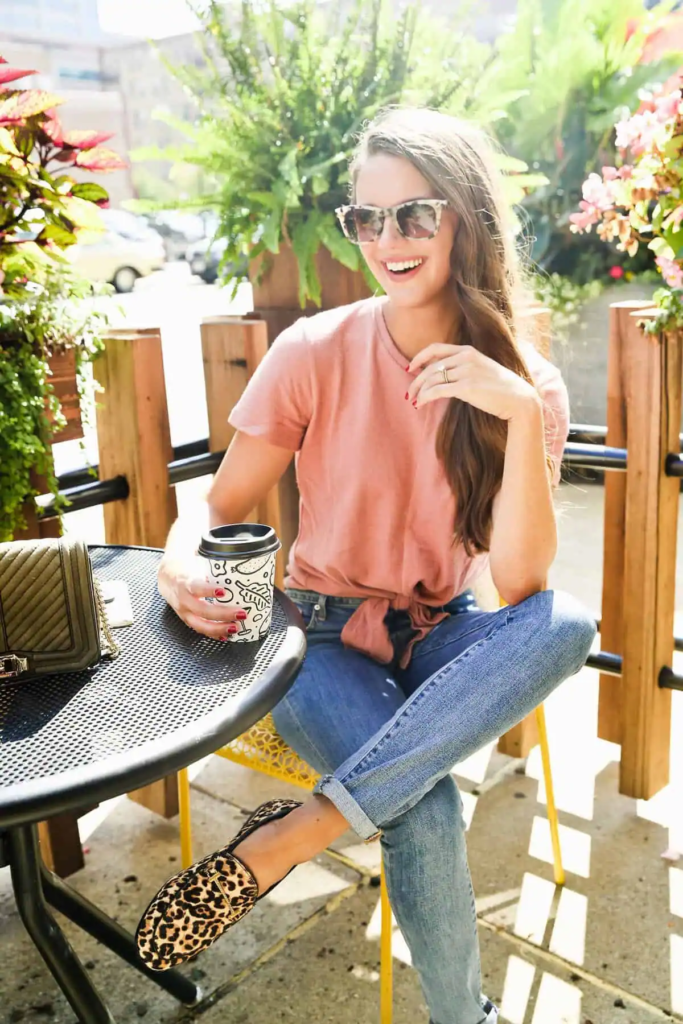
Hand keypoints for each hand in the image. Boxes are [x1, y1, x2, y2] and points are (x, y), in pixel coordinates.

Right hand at [157, 556, 245, 640]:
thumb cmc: (187, 568)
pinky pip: (199, 629)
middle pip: (202, 610)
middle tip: (241, 613)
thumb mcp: (196, 561)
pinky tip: (226, 635)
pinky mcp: (187, 619)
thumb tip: (233, 561)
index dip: (208, 591)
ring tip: (236, 627)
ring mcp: (184, 612)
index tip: (223, 591)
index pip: (195, 587)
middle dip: (223, 614)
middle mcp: (183, 599)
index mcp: (185, 582)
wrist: (167, 577)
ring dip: (219, 628)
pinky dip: (213, 634)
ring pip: (199, 624)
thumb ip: (212, 564)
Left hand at [406, 344, 539, 420]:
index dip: (420, 358)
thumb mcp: (482, 370)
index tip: (410, 368)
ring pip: (431, 379)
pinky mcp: (466, 387)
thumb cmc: (502, 389)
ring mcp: (466, 372)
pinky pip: (437, 391)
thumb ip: (464, 368)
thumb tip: (444, 377)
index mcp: (469, 351)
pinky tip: (420, 404)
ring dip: (418, 391)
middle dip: (416, 380)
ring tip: (413, 401)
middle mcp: (466, 358)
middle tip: (408, 393)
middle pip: (430, 367)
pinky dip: (425, 398)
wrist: (519, 400)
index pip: (436, 348)